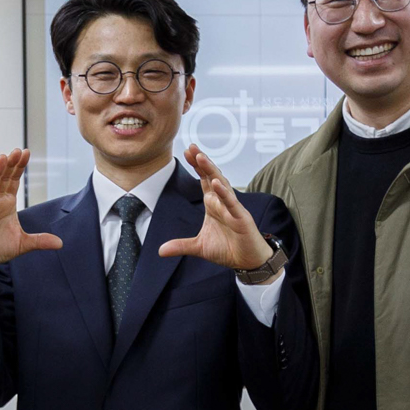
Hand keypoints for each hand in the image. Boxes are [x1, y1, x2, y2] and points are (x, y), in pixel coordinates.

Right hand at [0, 148, 62, 276]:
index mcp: (6, 204)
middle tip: (17, 151)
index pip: (13, 181)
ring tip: (2, 159)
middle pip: (2, 180)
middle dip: (10, 165)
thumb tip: (60, 243)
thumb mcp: (22, 244)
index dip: (19, 167)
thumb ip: (40, 241)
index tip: (25, 152)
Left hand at [157, 143, 274, 270]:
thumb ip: (181, 246)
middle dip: (202, 163)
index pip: (204, 181)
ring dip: (211, 171)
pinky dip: (224, 194)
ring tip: (202, 158)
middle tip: (192, 147)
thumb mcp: (200, 247)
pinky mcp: (241, 219)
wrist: (249, 262)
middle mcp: (223, 203)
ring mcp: (233, 209)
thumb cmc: (229, 249)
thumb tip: (161, 251)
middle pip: (212, 177)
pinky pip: (232, 204)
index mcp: (214, 205)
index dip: (196, 167)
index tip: (187, 152)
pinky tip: (216, 183)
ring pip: (222, 186)